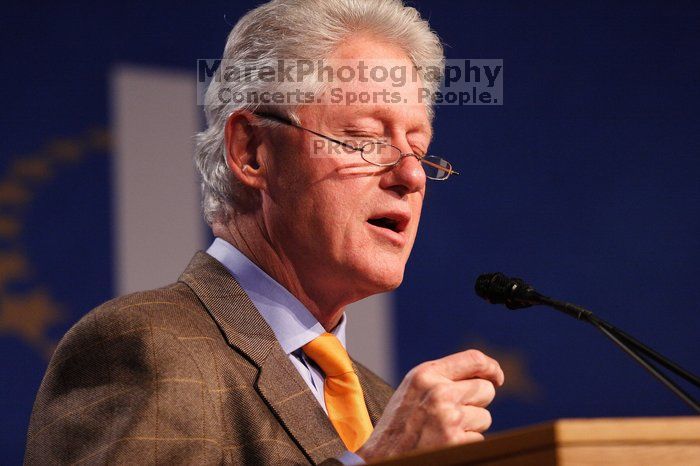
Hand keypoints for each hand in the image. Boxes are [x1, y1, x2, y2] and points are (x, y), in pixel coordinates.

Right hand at [356, 349, 503, 461]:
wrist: (382, 457)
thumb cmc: (399, 424)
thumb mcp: (414, 390)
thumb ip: (443, 378)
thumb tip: (488, 375)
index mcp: (425, 374)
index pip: (473, 359)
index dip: (491, 368)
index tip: (497, 377)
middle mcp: (438, 392)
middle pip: (485, 389)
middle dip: (477, 402)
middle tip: (454, 413)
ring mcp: (448, 418)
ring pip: (485, 417)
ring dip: (471, 426)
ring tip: (443, 431)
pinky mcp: (455, 442)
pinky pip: (479, 439)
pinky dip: (466, 444)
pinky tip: (444, 445)